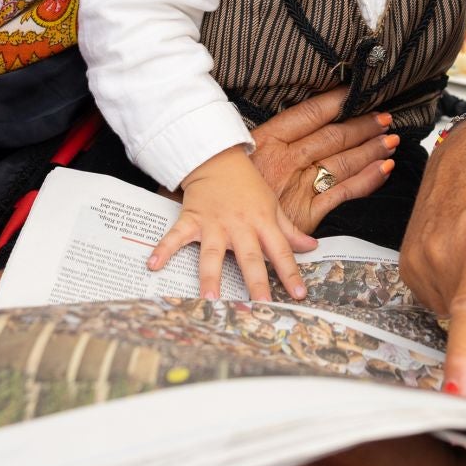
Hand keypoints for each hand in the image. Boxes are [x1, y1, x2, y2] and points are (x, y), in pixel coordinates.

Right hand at [149, 146, 310, 300]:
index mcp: (262, 222)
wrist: (218, 157)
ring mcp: (214, 223)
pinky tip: (154, 264)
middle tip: (259, 307)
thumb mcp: (272, 205)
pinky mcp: (191, 218)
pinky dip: (164, 248)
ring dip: (210, 276)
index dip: (291, 272)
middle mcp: (240, 226)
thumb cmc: (247, 185)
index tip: (299, 295)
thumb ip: (289, 230)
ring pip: (213, 253)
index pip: (281, 251)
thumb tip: (312, 247)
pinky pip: (176, 236)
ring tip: (209, 300)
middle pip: (249, 257)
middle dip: (255, 283)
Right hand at [246, 86, 398, 234]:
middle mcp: (286, 161)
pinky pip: (345, 192)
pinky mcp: (307, 214)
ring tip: (390, 140)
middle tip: (384, 117)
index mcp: (268, 140)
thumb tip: (311, 120)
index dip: (337, 101)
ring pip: (343, 162)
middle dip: (363, 125)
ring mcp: (298, 187)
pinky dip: (368, 179)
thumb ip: (276, 139)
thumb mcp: (245, 154)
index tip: (356, 92)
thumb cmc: (231, 186)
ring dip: (371, 149)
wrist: (218, 226)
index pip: (310, 113)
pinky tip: (384, 168)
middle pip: (333, 137)